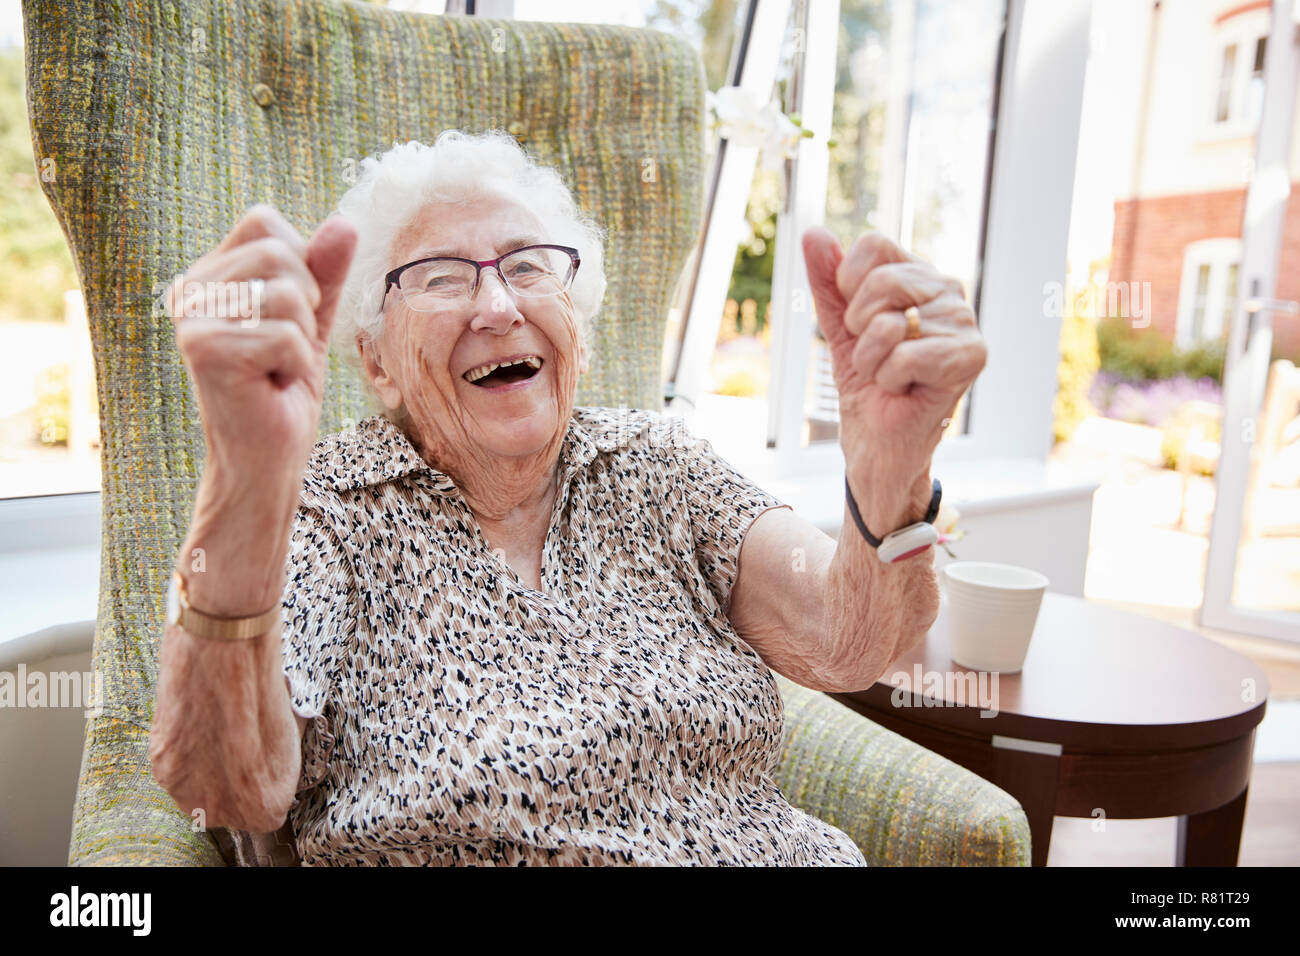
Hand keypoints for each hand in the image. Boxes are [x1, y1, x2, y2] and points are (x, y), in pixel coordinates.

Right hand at [167, 205, 355, 613]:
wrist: (266, 461)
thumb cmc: (284, 391)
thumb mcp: (312, 321)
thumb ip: (326, 272)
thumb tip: (344, 222)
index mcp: (208, 273)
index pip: (265, 221)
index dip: (300, 266)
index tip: (286, 318)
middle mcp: (190, 289)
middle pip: (279, 251)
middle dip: (305, 305)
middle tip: (281, 351)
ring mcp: (192, 319)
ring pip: (287, 293)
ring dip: (302, 339)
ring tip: (275, 369)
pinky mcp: (204, 350)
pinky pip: (287, 335)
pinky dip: (296, 366)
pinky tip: (271, 388)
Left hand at [801, 228, 985, 528]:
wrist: (877, 442)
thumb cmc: (866, 385)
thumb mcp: (838, 328)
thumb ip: (827, 281)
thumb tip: (813, 233)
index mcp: (918, 275)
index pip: (873, 244)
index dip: (848, 285)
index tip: (856, 321)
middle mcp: (947, 290)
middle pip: (879, 280)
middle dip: (859, 329)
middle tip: (875, 355)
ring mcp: (964, 321)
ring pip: (888, 324)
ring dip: (873, 361)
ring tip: (891, 376)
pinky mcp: (972, 355)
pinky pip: (904, 356)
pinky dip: (891, 380)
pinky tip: (908, 389)